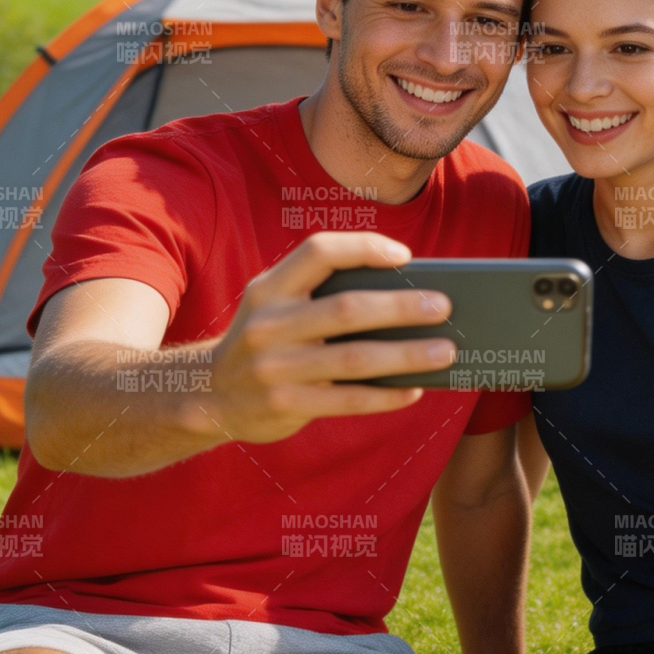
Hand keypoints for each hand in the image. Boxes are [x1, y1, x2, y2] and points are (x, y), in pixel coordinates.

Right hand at [199, 231, 455, 443]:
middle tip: (444, 307)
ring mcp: (275, 367)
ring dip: (407, 354)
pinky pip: (348, 399)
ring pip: (355, 358)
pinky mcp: (285, 404)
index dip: (364, 248)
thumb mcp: (275, 305)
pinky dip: (387, 395)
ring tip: (444, 350)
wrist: (208, 394)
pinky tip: (414, 389)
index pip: (319, 252)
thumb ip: (321, 294)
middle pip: (348, 308)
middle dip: (402, 307)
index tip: (405, 257)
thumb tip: (405, 295)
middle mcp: (269, 324)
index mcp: (269, 288)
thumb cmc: (266, 339)